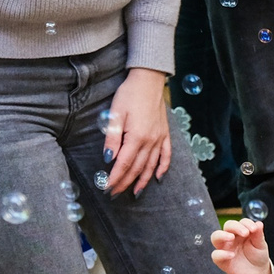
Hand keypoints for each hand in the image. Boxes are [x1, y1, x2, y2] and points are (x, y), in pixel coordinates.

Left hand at [100, 67, 172, 194]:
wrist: (148, 80)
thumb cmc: (129, 94)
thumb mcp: (115, 114)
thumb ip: (112, 138)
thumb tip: (108, 158)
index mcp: (136, 137)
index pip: (124, 164)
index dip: (115, 178)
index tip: (107, 188)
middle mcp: (150, 141)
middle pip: (136, 168)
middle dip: (125, 183)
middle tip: (115, 193)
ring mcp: (159, 138)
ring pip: (151, 166)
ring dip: (142, 181)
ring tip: (135, 193)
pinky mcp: (165, 134)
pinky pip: (166, 156)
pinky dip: (163, 168)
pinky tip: (158, 177)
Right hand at [209, 217, 273, 273]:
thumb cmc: (257, 256)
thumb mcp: (260, 245)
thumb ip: (258, 234)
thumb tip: (259, 223)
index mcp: (241, 232)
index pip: (241, 222)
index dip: (246, 223)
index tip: (254, 229)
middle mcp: (232, 238)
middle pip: (227, 226)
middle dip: (235, 226)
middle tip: (245, 233)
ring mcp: (225, 248)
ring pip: (216, 237)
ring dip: (222, 235)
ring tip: (231, 237)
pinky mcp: (222, 261)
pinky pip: (216, 255)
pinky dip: (221, 254)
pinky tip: (232, 255)